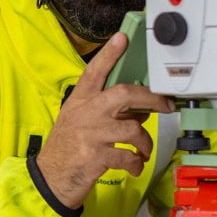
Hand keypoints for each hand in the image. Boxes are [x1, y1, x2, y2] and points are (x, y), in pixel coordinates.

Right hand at [35, 32, 173, 209]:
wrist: (50, 178)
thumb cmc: (66, 148)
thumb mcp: (80, 122)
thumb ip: (107, 111)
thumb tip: (140, 109)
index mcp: (80, 101)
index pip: (94, 71)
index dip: (109, 54)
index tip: (122, 38)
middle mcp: (86, 113)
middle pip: (124, 94)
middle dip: (151, 98)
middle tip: (166, 105)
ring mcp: (91, 134)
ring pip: (133, 128)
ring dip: (145, 142)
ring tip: (142, 150)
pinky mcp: (96, 156)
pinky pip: (129, 156)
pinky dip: (136, 163)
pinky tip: (133, 165)